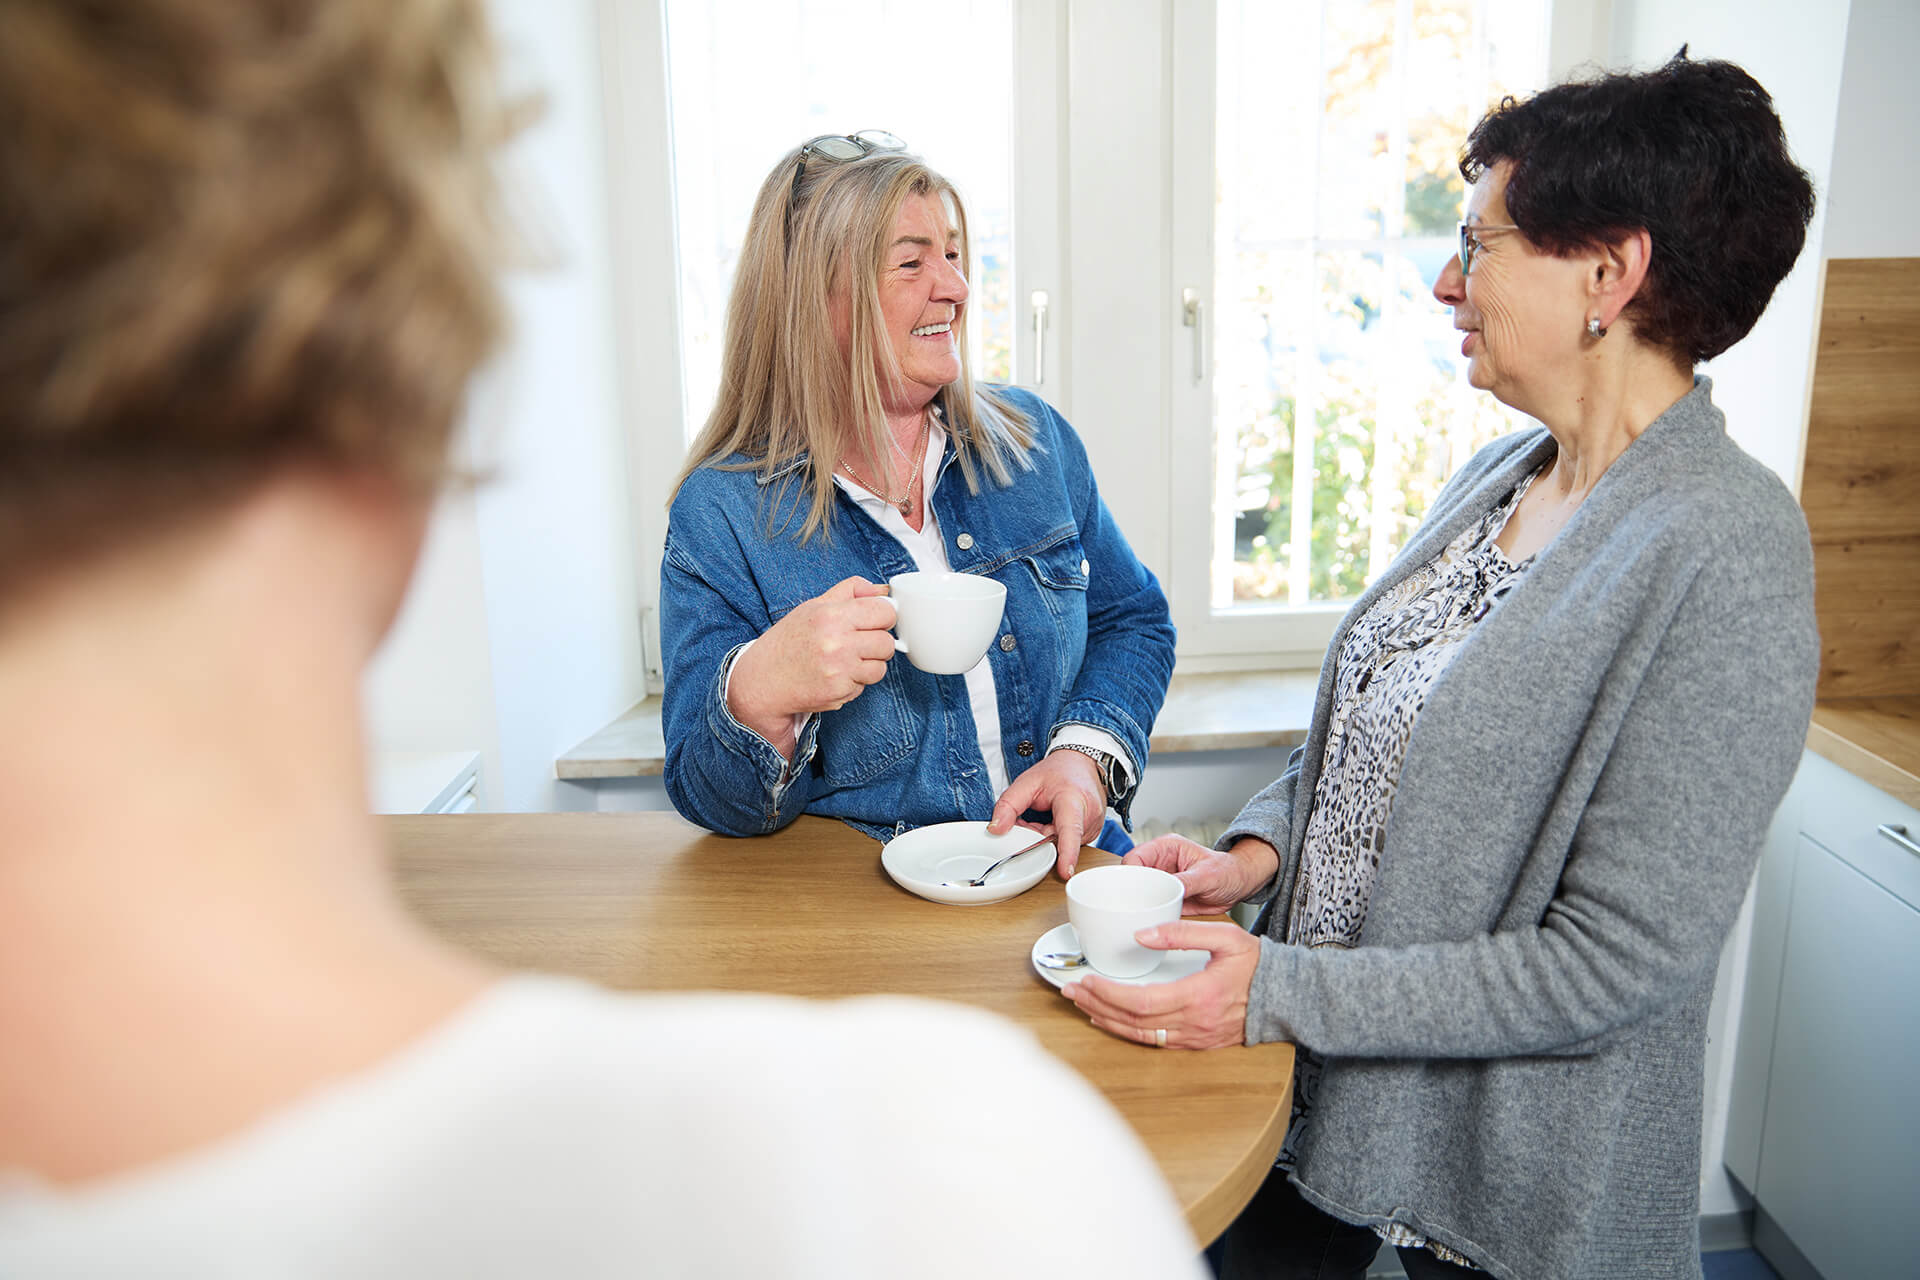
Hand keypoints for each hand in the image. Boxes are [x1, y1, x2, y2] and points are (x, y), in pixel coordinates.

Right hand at [727, 577, 896, 755]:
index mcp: (831, 615)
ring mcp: (839, 669)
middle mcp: (836, 642)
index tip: (875, 621)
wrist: (761, 681)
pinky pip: (864, 687)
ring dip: (868, 666)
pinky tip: (835, 677)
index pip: (884, 611)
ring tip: (846, 662)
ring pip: (880, 667)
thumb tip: (881, 590)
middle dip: (877, 644)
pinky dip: (854, 684)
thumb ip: (849, 592)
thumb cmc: (787, 642)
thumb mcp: (813, 607)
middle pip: (887, 642)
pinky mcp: (838, 692)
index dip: (883, 616)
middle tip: (859, 644)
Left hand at [987, 748, 1105, 877]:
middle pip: (1057, 841)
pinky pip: (1067, 842)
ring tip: (1047, 814)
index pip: (1069, 830)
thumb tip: (996, 830)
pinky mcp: (1092, 833)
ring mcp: (1093, 826)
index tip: (1065, 872)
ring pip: (1061, 844)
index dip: (1067, 853)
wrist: (1082, 762)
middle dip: (1038, 835)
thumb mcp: (1027, 782)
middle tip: (1033, 815)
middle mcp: (1089, 816)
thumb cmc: (1058, 772)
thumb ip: (1008, 805)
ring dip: (1047, 835)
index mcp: (1073, 800)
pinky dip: (1056, 835)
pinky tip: (1054, 820)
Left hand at [1061, 920, 1259, 1050]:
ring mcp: (1196, 1038)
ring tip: (1083, 1004)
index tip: (1085, 981)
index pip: (1141, 1002)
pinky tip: (1113, 1019)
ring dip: (1108, 1021)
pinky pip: (1155, 1041)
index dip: (1108, 995)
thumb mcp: (1225, 937)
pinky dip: (1128, 1031)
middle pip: (1133, 1022)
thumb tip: (1141, 936)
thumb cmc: (1259, 964)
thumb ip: (1181, 934)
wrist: (1288, 997)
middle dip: (1097, 1006)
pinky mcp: (1197, 1043)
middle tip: (1071, 990)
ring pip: (1141, 1036)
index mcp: (1199, 997)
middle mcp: (1194, 1024)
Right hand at [1125, 834, 1278, 915]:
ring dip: (1137, 905)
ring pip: (1137, 893)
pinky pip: (1150, 906)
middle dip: (1129, 893)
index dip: (1128, 874)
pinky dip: (1148, 914)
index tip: (1129, 891)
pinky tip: (1149, 921)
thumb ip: (1186, 881)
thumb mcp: (1208, 875)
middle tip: (1131, 908)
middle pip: (1131, 877)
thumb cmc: (1227, 871)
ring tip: (1138, 917)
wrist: (1239, 885)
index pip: (1135, 857)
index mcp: (1165, 848)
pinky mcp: (1164, 897)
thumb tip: (1167, 889)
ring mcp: (1160, 882)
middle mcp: (1159, 864)